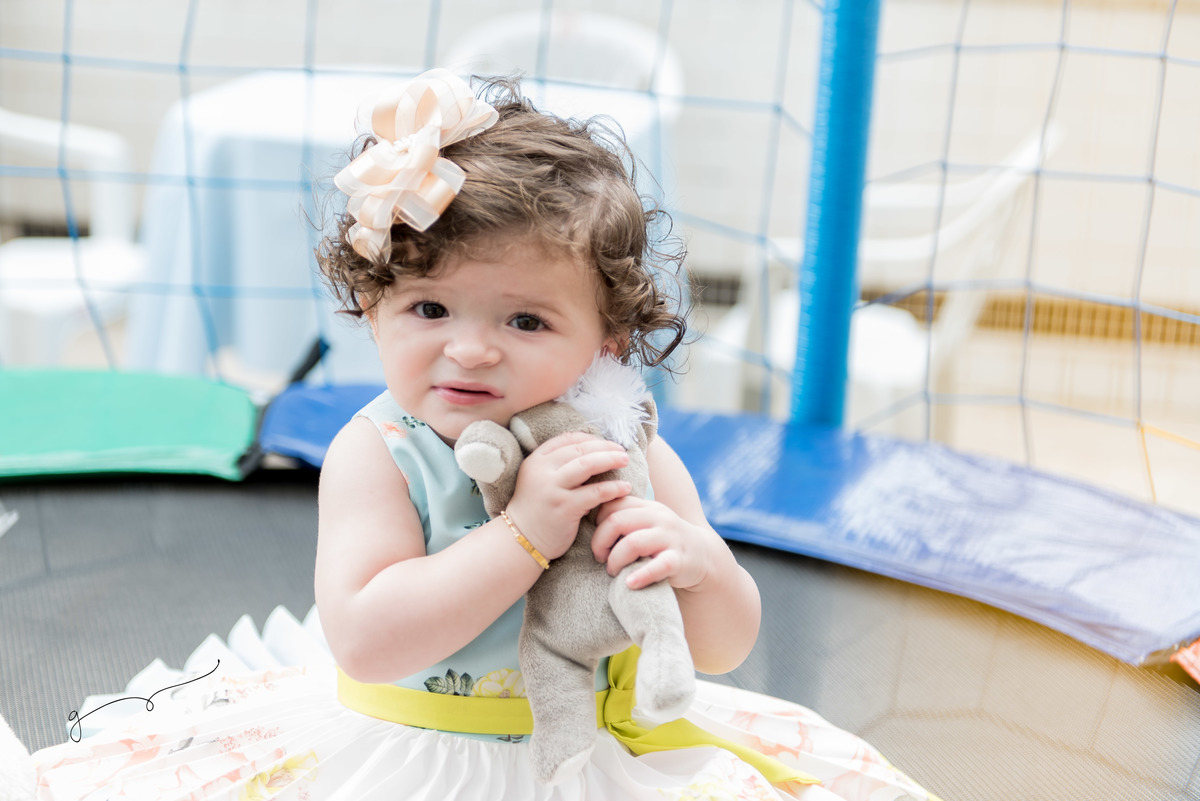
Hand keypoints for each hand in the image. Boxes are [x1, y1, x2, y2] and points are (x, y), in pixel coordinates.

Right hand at [506, 432, 632, 560]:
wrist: (521, 539)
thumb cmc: (537, 509)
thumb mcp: (539, 479)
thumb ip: (557, 465)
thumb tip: (592, 450)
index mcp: (536, 460)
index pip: (568, 439)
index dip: (591, 438)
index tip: (606, 444)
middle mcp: (542, 471)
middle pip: (580, 449)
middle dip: (604, 447)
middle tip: (622, 451)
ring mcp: (552, 489)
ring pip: (587, 465)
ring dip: (610, 459)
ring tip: (625, 460)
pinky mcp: (564, 507)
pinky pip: (595, 493)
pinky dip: (613, 488)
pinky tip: (624, 488)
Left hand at [591, 495, 716, 590]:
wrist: (702, 555)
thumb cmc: (662, 541)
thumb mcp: (646, 523)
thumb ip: (625, 518)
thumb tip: (587, 516)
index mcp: (647, 507)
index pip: (613, 504)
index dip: (597, 522)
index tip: (597, 539)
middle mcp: (659, 518)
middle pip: (618, 521)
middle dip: (601, 542)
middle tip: (600, 558)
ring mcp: (670, 538)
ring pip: (633, 543)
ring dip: (616, 560)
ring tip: (612, 572)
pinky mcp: (679, 560)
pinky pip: (659, 565)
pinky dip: (641, 576)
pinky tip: (629, 584)